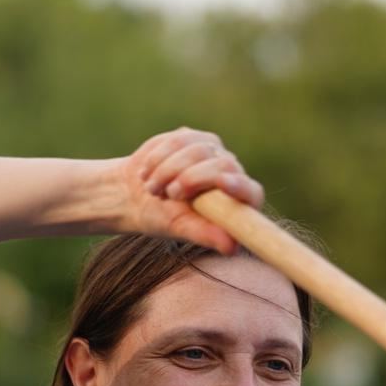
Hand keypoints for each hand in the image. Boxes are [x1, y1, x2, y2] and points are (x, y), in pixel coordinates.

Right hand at [120, 127, 264, 253]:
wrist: (136, 195)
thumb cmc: (163, 218)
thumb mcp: (182, 227)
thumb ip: (206, 234)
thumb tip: (231, 248)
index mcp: (237, 201)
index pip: (250, 191)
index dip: (238, 185)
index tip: (222, 182)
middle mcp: (231, 172)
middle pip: (223, 164)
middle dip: (192, 177)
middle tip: (170, 194)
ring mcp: (214, 152)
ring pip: (198, 149)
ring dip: (169, 170)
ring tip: (153, 189)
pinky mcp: (194, 137)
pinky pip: (179, 140)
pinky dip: (159, 158)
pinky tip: (148, 173)